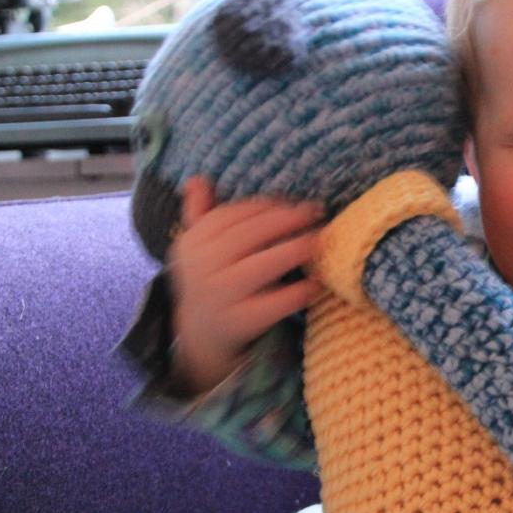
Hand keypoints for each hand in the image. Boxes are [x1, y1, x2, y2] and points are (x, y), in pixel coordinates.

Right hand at [169, 176, 323, 395]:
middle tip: (316, 212)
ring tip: (319, 241)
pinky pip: (273, 305)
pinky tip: (317, 283)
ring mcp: (219, 296)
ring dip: (294, 250)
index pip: (232, 214)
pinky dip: (298, 293)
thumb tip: (197, 178)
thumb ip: (202, 213)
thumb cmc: (212, 277)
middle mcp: (201, 268)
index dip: (267, 205)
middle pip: (248, 235)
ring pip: (261, 267)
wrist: (202, 334)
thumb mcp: (200, 246)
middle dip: (286, 220)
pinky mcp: (239, 323)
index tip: (293, 202)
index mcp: (192, 242)